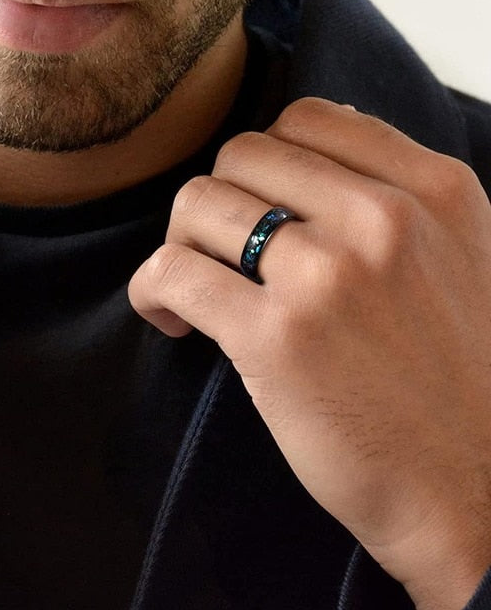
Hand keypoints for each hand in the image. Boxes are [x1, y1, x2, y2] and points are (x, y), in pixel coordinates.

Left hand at [130, 97, 490, 609]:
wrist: (470, 489)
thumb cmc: (453, 389)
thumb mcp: (457, 264)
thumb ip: (392, 203)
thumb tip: (299, 163)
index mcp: (434, 191)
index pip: (307, 119)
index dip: (262, 164)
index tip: (255, 211)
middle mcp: (383, 219)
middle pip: (242, 155)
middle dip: (216, 203)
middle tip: (219, 256)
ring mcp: (326, 275)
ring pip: (198, 203)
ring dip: (179, 244)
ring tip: (193, 290)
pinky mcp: (275, 337)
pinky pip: (173, 271)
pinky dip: (151, 289)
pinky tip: (170, 318)